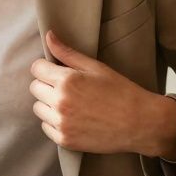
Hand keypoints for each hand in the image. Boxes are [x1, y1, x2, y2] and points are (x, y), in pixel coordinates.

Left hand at [29, 30, 175, 159]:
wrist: (141, 123)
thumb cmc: (121, 92)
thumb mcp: (96, 67)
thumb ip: (67, 52)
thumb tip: (48, 35)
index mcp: (67, 81)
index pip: (36, 69)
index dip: (46, 68)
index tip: (58, 72)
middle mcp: (60, 102)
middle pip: (35, 88)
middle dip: (47, 84)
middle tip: (68, 88)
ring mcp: (62, 123)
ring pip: (38, 108)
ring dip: (48, 104)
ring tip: (71, 103)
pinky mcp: (64, 140)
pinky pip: (46, 126)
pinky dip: (54, 122)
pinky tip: (73, 118)